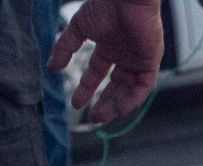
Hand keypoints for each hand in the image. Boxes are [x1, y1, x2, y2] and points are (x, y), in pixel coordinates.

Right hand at [49, 0, 163, 125]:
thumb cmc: (104, 5)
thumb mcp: (78, 28)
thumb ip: (65, 47)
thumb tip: (51, 67)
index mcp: (109, 47)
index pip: (97, 74)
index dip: (87, 89)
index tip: (76, 104)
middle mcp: (125, 56)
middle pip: (115, 87)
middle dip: (103, 102)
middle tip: (92, 117)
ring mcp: (138, 60)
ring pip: (129, 90)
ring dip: (116, 105)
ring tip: (102, 116)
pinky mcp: (151, 61)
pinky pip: (144, 87)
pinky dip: (132, 98)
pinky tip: (119, 108)